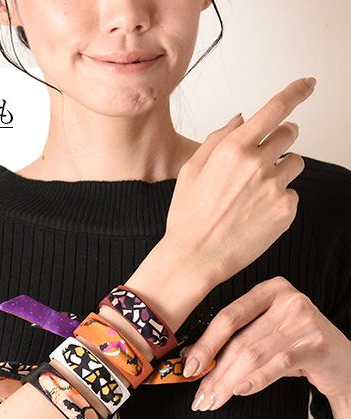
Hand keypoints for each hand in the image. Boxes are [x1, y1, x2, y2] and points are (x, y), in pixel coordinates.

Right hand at [163, 77, 315, 287]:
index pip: (276, 108)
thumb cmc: (188, 217)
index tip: (308, 84)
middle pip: (290, 133)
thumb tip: (241, 119)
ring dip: (281, 171)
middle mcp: (258, 164)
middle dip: (281, 138)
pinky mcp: (286, 210)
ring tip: (254, 193)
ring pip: (295, 163)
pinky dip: (279, 201)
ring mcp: (275, 187)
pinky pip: (292, 194)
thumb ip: (217, 140)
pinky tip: (255, 215)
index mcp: (233, 149)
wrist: (195, 257)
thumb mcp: (190, 171)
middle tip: (262, 159)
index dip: (296, 92)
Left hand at [179, 276, 350, 411]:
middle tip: (200, 394)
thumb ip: (234, 339)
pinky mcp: (317, 345)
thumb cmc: (296, 346)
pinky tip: (239, 391)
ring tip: (213, 399)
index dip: (206, 343)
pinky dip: (255, 380)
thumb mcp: (265, 334)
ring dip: (228, 381)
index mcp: (270, 290)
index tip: (189, 366)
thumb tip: (191, 357)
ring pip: (254, 355)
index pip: (228, 317)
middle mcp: (289, 300)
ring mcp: (305, 321)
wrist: (343, 362)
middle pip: (240, 340)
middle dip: (215, 372)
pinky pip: (277, 364)